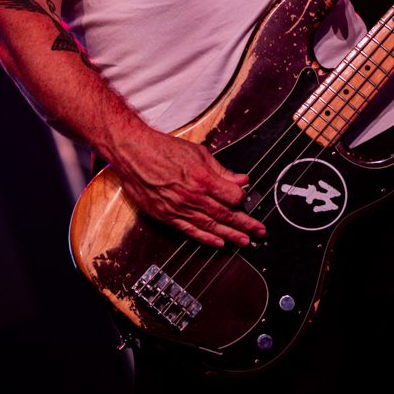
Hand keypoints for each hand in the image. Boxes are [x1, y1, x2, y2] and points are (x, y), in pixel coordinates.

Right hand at [117, 130, 266, 248]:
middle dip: (245, 224)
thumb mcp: (198, 153)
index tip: (248, 200)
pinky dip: (206, 239)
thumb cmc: (163, 149)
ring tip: (244, 241)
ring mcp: (179, 209)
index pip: (233, 196)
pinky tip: (218, 243)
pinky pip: (190, 231)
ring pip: (210, 227)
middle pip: (225, 215)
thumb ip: (221, 170)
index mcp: (203, 179)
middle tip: (259, 232)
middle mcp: (193, 197)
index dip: (243, 199)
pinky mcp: (166, 216)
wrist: (134, 154)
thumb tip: (241, 179)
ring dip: (230, 235)